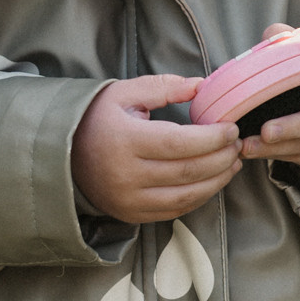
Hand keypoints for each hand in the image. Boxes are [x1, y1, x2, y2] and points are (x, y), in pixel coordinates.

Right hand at [72, 75, 241, 225]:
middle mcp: (126, 175)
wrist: (62, 153)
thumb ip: (164, 87)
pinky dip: (199, 196)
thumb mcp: (124, 93)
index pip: (180, 143)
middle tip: (238, 145)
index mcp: (124, 140)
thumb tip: (202, 86)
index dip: (212, 138)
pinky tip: (212, 180)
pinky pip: (175, 211)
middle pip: (188, 171)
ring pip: (186, 196)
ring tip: (232, 163)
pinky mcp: (132, 214)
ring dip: (217, 180)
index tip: (231, 128)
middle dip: (221, 158)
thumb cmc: (96, 118)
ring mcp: (128, 199)